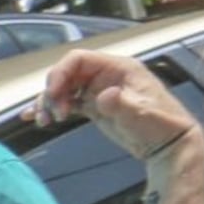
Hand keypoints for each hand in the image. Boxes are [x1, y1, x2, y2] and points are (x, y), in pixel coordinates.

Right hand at [34, 51, 198, 162]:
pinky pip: (68, 102)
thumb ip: (122, 104)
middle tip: (52, 116)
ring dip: (49, 102)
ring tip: (43, 122)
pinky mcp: (95, 106)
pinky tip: (35, 117)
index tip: (53, 96)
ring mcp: (99, 90)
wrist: (168, 144)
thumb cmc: (161, 125)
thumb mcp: (142, 115)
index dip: (60, 73)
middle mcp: (106, 75)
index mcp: (119, 67)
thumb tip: (104, 96)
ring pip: (64, 88)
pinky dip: (52, 108)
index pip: (79, 59)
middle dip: (53, 91)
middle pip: (67, 73)